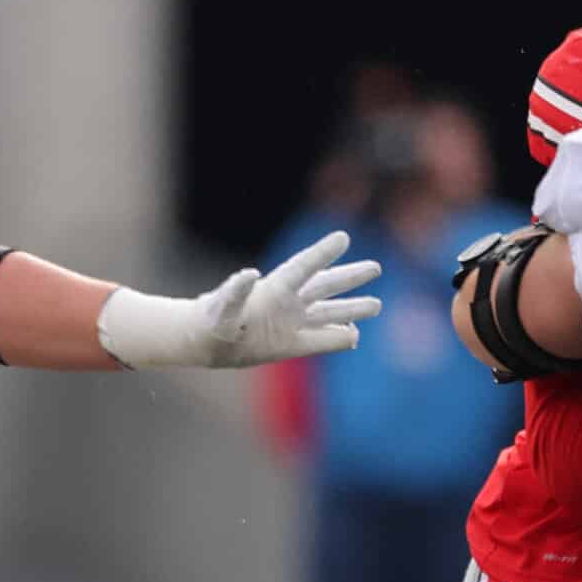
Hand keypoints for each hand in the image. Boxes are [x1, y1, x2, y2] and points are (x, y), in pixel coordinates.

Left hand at [98, 231, 382, 368]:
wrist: (205, 341)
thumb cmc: (211, 321)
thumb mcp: (221, 306)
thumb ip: (235, 291)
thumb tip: (248, 274)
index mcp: (274, 288)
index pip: (303, 268)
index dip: (322, 253)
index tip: (342, 238)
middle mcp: (287, 302)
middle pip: (325, 286)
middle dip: (349, 277)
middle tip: (376, 267)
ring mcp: (290, 322)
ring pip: (329, 313)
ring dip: (352, 309)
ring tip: (377, 305)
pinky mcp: (289, 343)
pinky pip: (320, 340)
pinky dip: (337, 338)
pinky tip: (354, 334)